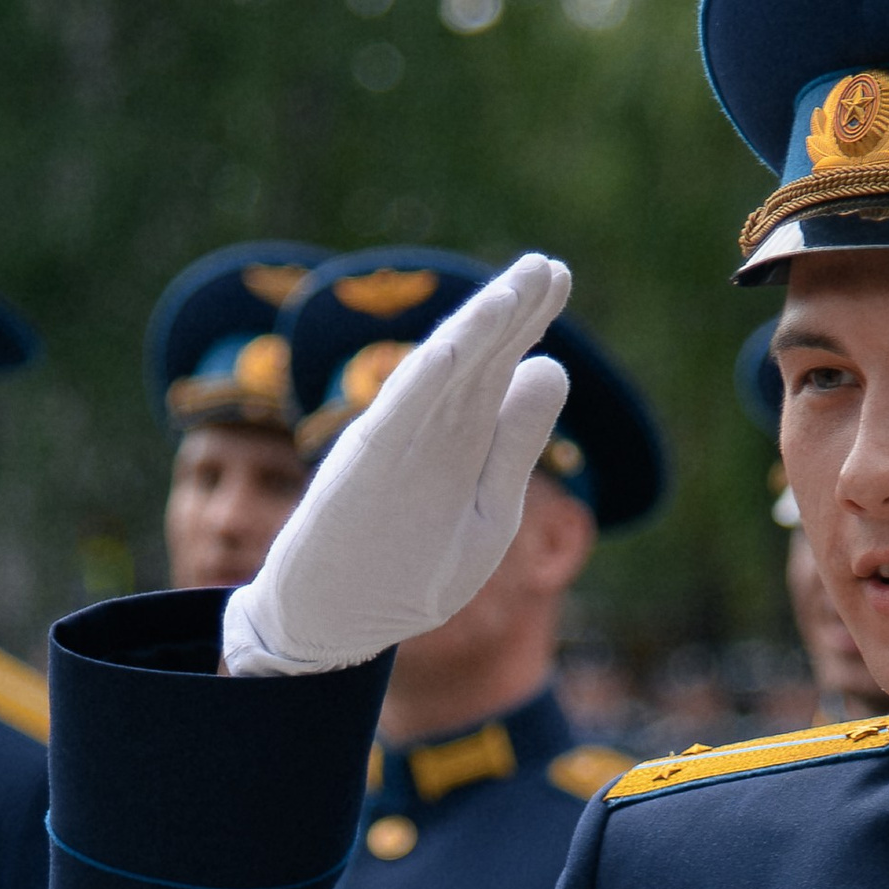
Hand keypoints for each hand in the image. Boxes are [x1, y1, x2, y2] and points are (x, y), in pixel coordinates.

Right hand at [222, 254, 573, 675]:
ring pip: (438, 380)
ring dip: (474, 336)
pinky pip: (396, 422)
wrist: (332, 624)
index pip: (499, 368)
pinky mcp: (362, 475)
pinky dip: (424, 385)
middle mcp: (427, 434)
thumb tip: (553, 365)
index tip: (556, 274)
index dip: (526, 321)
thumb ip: (515, 447)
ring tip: (513, 292)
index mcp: (461, 443)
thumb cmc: (408, 575)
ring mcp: (392, 449)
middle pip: (476, 361)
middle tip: (548, 264)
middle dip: (511, 312)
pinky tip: (455, 347)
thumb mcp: (486, 515)